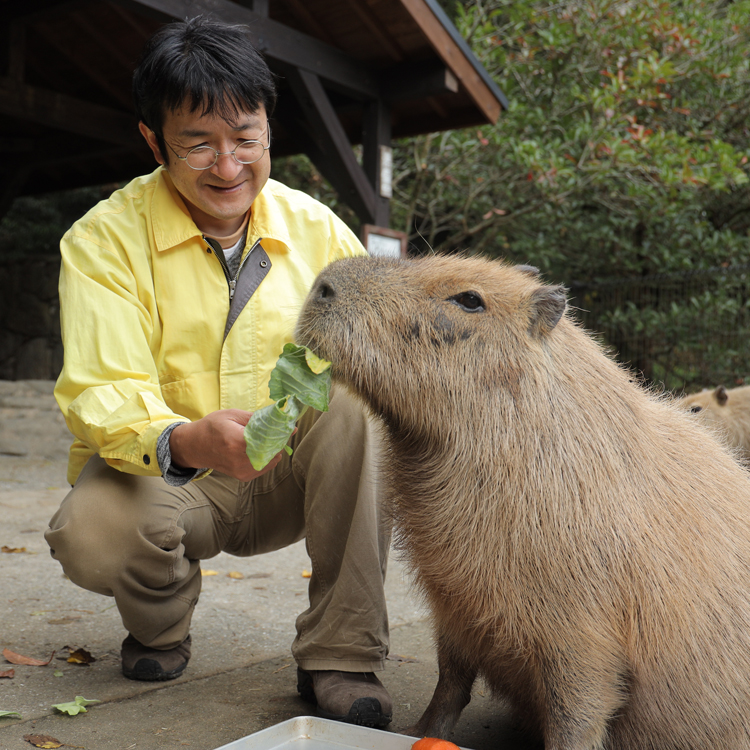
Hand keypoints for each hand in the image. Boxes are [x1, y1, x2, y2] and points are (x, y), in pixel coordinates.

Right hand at [169, 409, 284, 481]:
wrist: (194, 446)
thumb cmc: (212, 427)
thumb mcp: (232, 415)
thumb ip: (256, 418)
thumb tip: (278, 418)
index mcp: (236, 441)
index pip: (268, 439)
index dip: (281, 433)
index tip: (290, 427)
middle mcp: (239, 459)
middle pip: (272, 451)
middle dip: (280, 441)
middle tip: (282, 431)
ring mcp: (241, 470)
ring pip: (271, 460)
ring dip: (275, 449)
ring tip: (270, 439)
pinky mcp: (243, 476)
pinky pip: (265, 467)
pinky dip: (268, 457)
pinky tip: (262, 448)